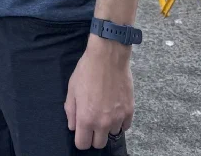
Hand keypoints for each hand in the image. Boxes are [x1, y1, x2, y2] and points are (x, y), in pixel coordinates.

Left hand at [64, 35, 133, 149]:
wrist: (108, 56)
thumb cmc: (87, 70)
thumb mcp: (72, 89)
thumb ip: (70, 111)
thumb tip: (73, 126)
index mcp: (86, 118)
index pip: (82, 144)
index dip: (80, 139)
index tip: (81, 131)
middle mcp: (103, 123)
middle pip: (99, 144)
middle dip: (94, 136)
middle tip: (93, 121)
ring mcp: (118, 118)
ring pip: (112, 134)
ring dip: (107, 127)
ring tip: (104, 110)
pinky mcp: (129, 111)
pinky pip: (125, 126)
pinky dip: (119, 121)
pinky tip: (115, 108)